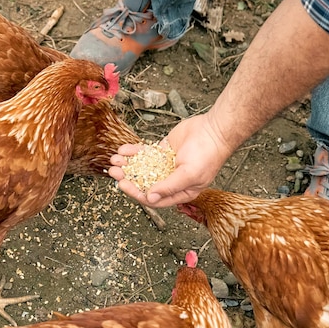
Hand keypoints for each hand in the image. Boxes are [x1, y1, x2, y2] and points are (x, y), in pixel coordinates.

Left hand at [109, 113, 232, 207]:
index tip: (123, 185)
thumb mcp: (189, 175)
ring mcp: (166, 165)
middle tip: (114, 172)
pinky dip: (134, 152)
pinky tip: (123, 150)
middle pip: (144, 183)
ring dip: (127, 165)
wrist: (214, 130)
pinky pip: (145, 153)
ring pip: (142, 167)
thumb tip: (150, 198)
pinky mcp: (163, 151)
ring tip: (114, 160)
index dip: (137, 193)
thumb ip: (169, 187)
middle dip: (128, 178)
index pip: (154, 198)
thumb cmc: (208, 155)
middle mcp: (171, 180)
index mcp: (180, 191)